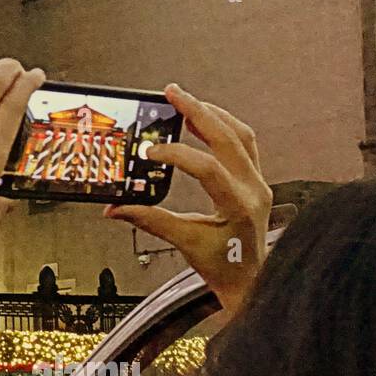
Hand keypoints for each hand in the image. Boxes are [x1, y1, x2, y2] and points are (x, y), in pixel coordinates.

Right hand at [105, 85, 271, 315]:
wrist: (249, 280)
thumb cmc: (224, 268)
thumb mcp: (185, 244)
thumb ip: (151, 221)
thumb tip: (117, 210)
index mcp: (238, 206)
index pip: (209, 168)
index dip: (178, 155)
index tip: (152, 153)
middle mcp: (253, 190)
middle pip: (228, 138)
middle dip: (198, 112)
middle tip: (173, 94)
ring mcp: (258, 183)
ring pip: (241, 135)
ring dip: (213, 114)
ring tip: (187, 102)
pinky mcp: (256, 181)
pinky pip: (245, 143)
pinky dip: (224, 126)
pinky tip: (206, 119)